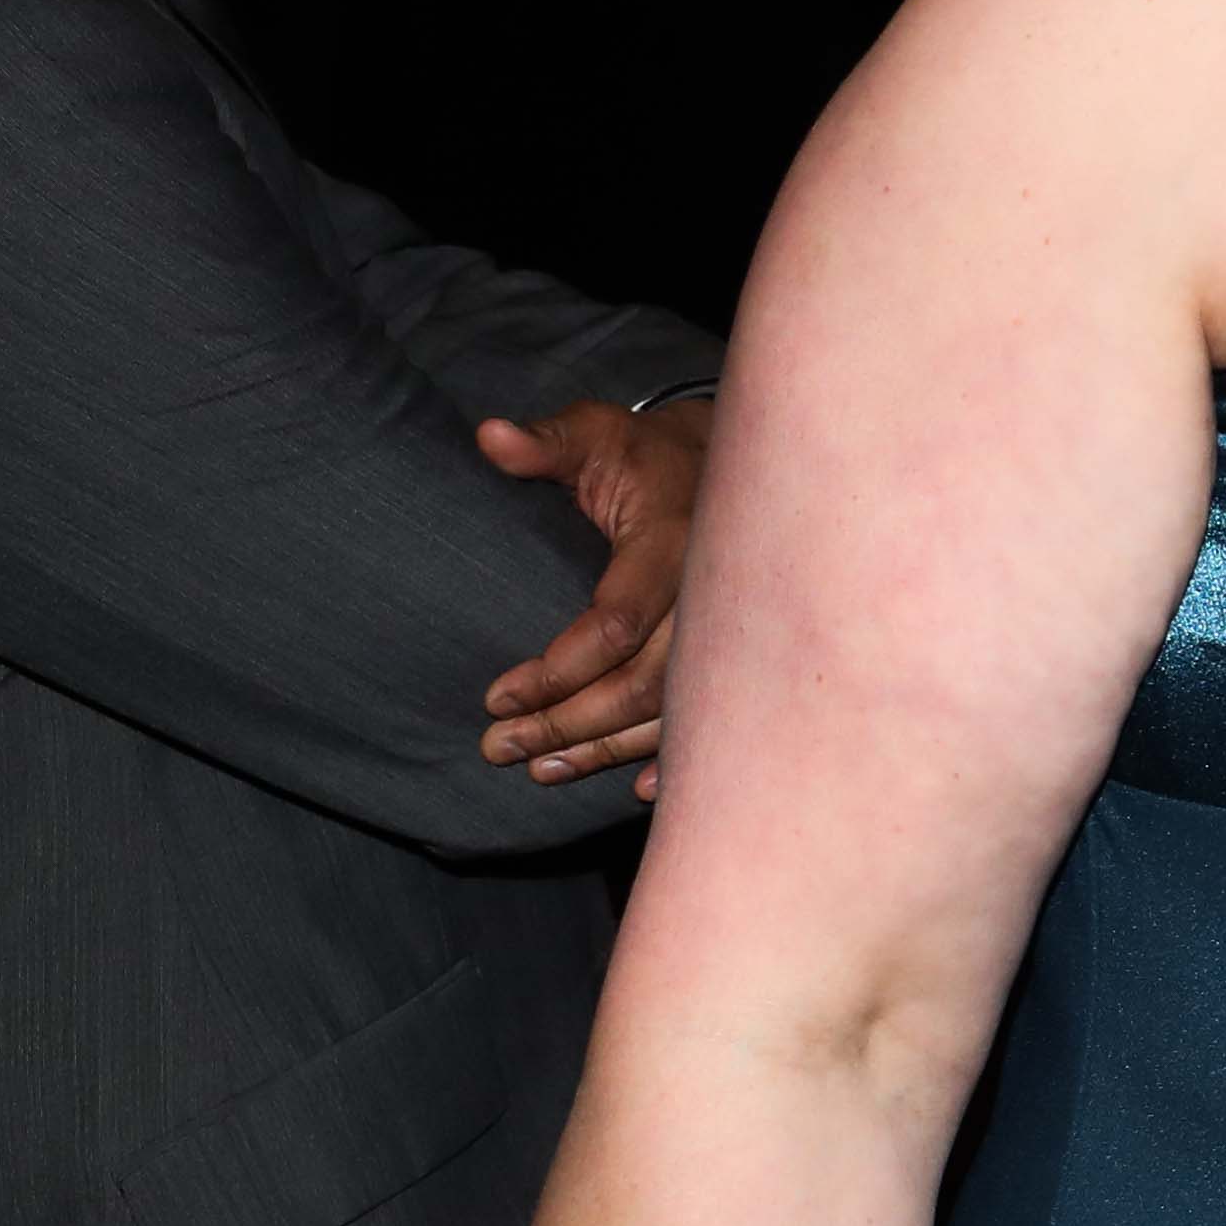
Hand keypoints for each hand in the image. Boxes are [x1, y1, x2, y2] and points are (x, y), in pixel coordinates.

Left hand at [476, 394, 706, 790]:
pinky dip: (675, 756)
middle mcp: (712, 594)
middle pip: (641, 684)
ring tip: (538, 768)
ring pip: (671, 711)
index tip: (496, 697)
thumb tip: (489, 437)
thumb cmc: (646, 454)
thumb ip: (547, 443)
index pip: (615, 624)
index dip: (556, 671)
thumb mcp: (596, 436)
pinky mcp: (736, 654)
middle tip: (497, 748)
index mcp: (675, 542)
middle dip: (566, 723)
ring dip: (604, 750)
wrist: (735, 467)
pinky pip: (712, 717)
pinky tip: (640, 789)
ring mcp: (731, 630)